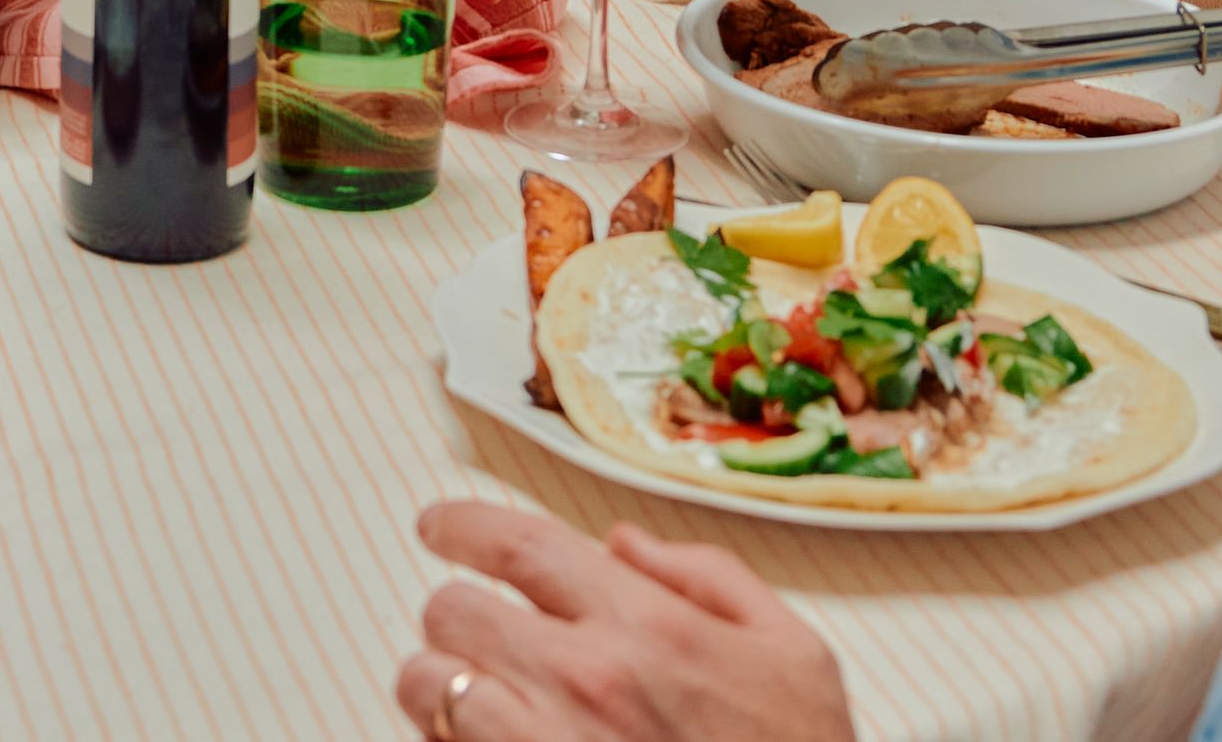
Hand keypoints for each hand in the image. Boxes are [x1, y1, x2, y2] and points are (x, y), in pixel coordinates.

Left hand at [398, 502, 853, 741]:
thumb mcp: (793, 655)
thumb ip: (711, 577)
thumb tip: (626, 543)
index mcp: (646, 627)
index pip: (519, 544)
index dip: (463, 525)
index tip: (440, 525)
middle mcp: (584, 679)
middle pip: (452, 609)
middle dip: (461, 615)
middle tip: (483, 631)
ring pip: (428, 685)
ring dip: (444, 686)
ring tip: (481, 697)